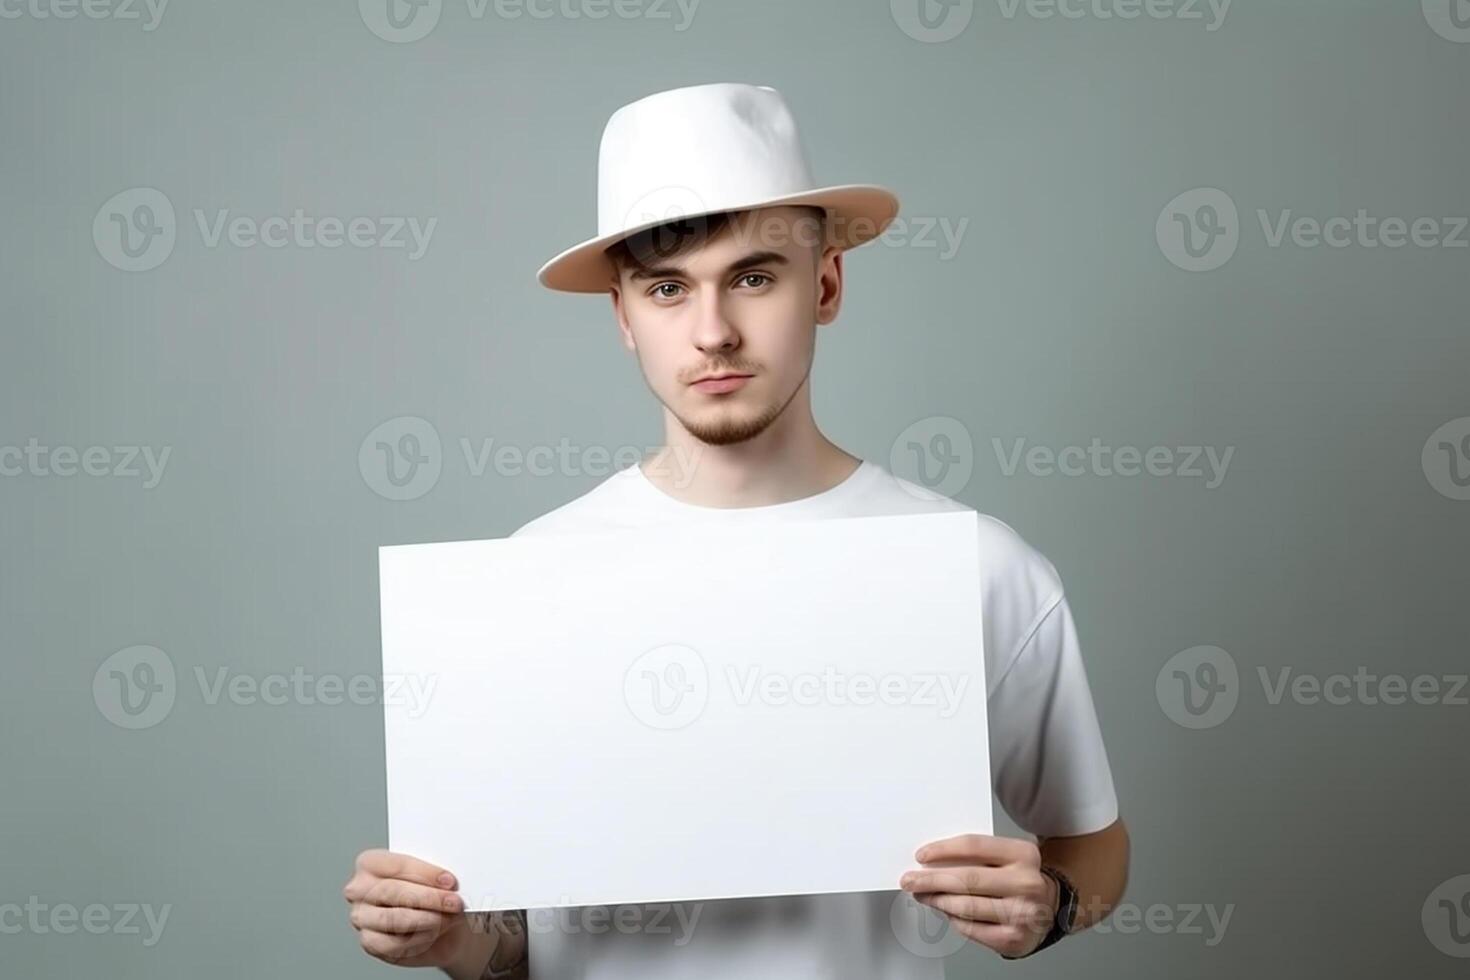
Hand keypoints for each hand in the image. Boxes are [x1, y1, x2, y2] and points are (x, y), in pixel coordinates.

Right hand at [343, 849, 471, 967]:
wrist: (442, 922)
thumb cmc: (435, 892)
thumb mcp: (437, 877)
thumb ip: (436, 874)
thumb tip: (448, 881)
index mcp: (370, 863)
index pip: (396, 865)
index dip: (426, 873)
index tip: (450, 881)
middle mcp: (359, 889)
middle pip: (394, 892)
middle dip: (429, 898)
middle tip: (455, 903)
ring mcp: (361, 917)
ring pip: (394, 919)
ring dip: (427, 920)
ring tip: (448, 918)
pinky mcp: (369, 942)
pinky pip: (393, 944)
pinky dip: (418, 939)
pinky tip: (433, 933)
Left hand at [898, 834, 1057, 959]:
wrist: (1050, 907)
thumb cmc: (1019, 878)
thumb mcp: (1006, 856)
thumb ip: (976, 855)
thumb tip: (932, 861)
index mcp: (1023, 854)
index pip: (974, 846)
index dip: (942, 850)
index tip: (921, 855)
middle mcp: (1026, 883)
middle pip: (967, 879)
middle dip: (931, 879)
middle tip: (910, 879)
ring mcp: (1022, 913)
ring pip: (966, 906)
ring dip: (938, 900)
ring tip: (924, 895)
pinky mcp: (1014, 939)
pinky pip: (972, 929)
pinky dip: (954, 920)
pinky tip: (946, 912)